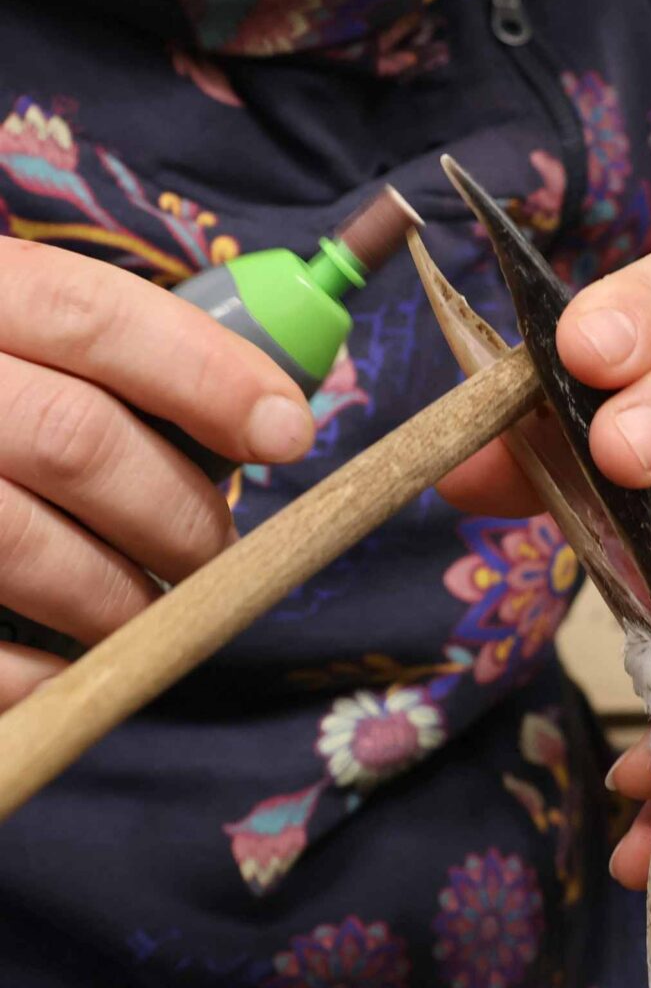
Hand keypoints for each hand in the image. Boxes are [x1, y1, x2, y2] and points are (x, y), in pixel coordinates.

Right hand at [0, 237, 313, 704]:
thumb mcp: (16, 333)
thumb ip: (107, 360)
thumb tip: (266, 417)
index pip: (93, 314)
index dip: (207, 375)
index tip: (287, 432)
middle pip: (77, 441)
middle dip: (178, 515)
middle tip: (213, 558)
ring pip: (30, 547)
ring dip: (123, 601)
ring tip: (151, 616)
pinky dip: (42, 672)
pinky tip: (75, 671)